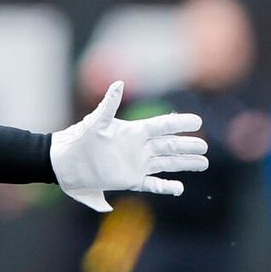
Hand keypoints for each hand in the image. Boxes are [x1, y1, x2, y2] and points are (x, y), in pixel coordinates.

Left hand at [50, 81, 208, 212]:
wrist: (65, 164)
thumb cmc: (79, 140)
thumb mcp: (95, 122)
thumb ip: (109, 104)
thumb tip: (117, 83)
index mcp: (133, 132)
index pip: (162, 126)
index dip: (179, 123)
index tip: (197, 121)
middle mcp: (138, 147)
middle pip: (169, 146)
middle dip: (188, 146)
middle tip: (206, 146)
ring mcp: (136, 164)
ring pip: (167, 163)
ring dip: (185, 164)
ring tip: (203, 163)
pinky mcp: (130, 180)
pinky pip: (153, 184)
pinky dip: (166, 187)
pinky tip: (180, 188)